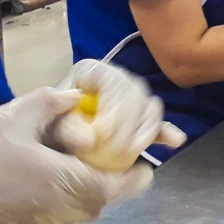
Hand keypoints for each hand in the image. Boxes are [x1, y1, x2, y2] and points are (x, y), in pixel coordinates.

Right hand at [0, 89, 152, 223]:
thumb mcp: (15, 114)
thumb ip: (52, 101)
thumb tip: (76, 97)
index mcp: (63, 181)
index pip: (114, 186)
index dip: (133, 175)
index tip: (142, 163)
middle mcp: (61, 210)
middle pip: (102, 200)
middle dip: (113, 182)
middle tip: (116, 159)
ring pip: (84, 211)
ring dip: (91, 192)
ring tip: (88, 167)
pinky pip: (64, 218)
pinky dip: (69, 202)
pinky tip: (56, 181)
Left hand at [52, 59, 185, 170]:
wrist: (53, 140)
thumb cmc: (49, 128)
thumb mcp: (51, 126)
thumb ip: (66, 129)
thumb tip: (90, 138)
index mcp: (92, 71)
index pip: (112, 81)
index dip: (113, 106)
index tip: (103, 133)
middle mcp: (116, 78)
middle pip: (136, 93)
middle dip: (130, 123)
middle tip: (118, 150)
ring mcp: (131, 97)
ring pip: (150, 106)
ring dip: (146, 130)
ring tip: (133, 152)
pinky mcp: (141, 117)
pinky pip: (157, 121)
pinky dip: (165, 132)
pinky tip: (174, 141)